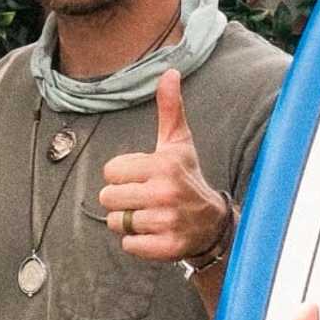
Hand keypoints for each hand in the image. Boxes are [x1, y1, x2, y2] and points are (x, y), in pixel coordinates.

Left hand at [95, 68, 231, 272]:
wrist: (212, 223)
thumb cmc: (187, 177)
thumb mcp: (179, 143)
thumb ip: (170, 109)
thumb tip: (170, 71)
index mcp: (163, 164)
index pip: (110, 171)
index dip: (123, 175)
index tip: (144, 177)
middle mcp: (166, 192)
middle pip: (108, 197)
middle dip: (122, 200)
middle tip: (144, 198)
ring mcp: (167, 222)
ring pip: (117, 223)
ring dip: (129, 222)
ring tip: (150, 215)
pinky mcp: (166, 247)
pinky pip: (128, 245)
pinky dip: (137, 242)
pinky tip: (155, 232)